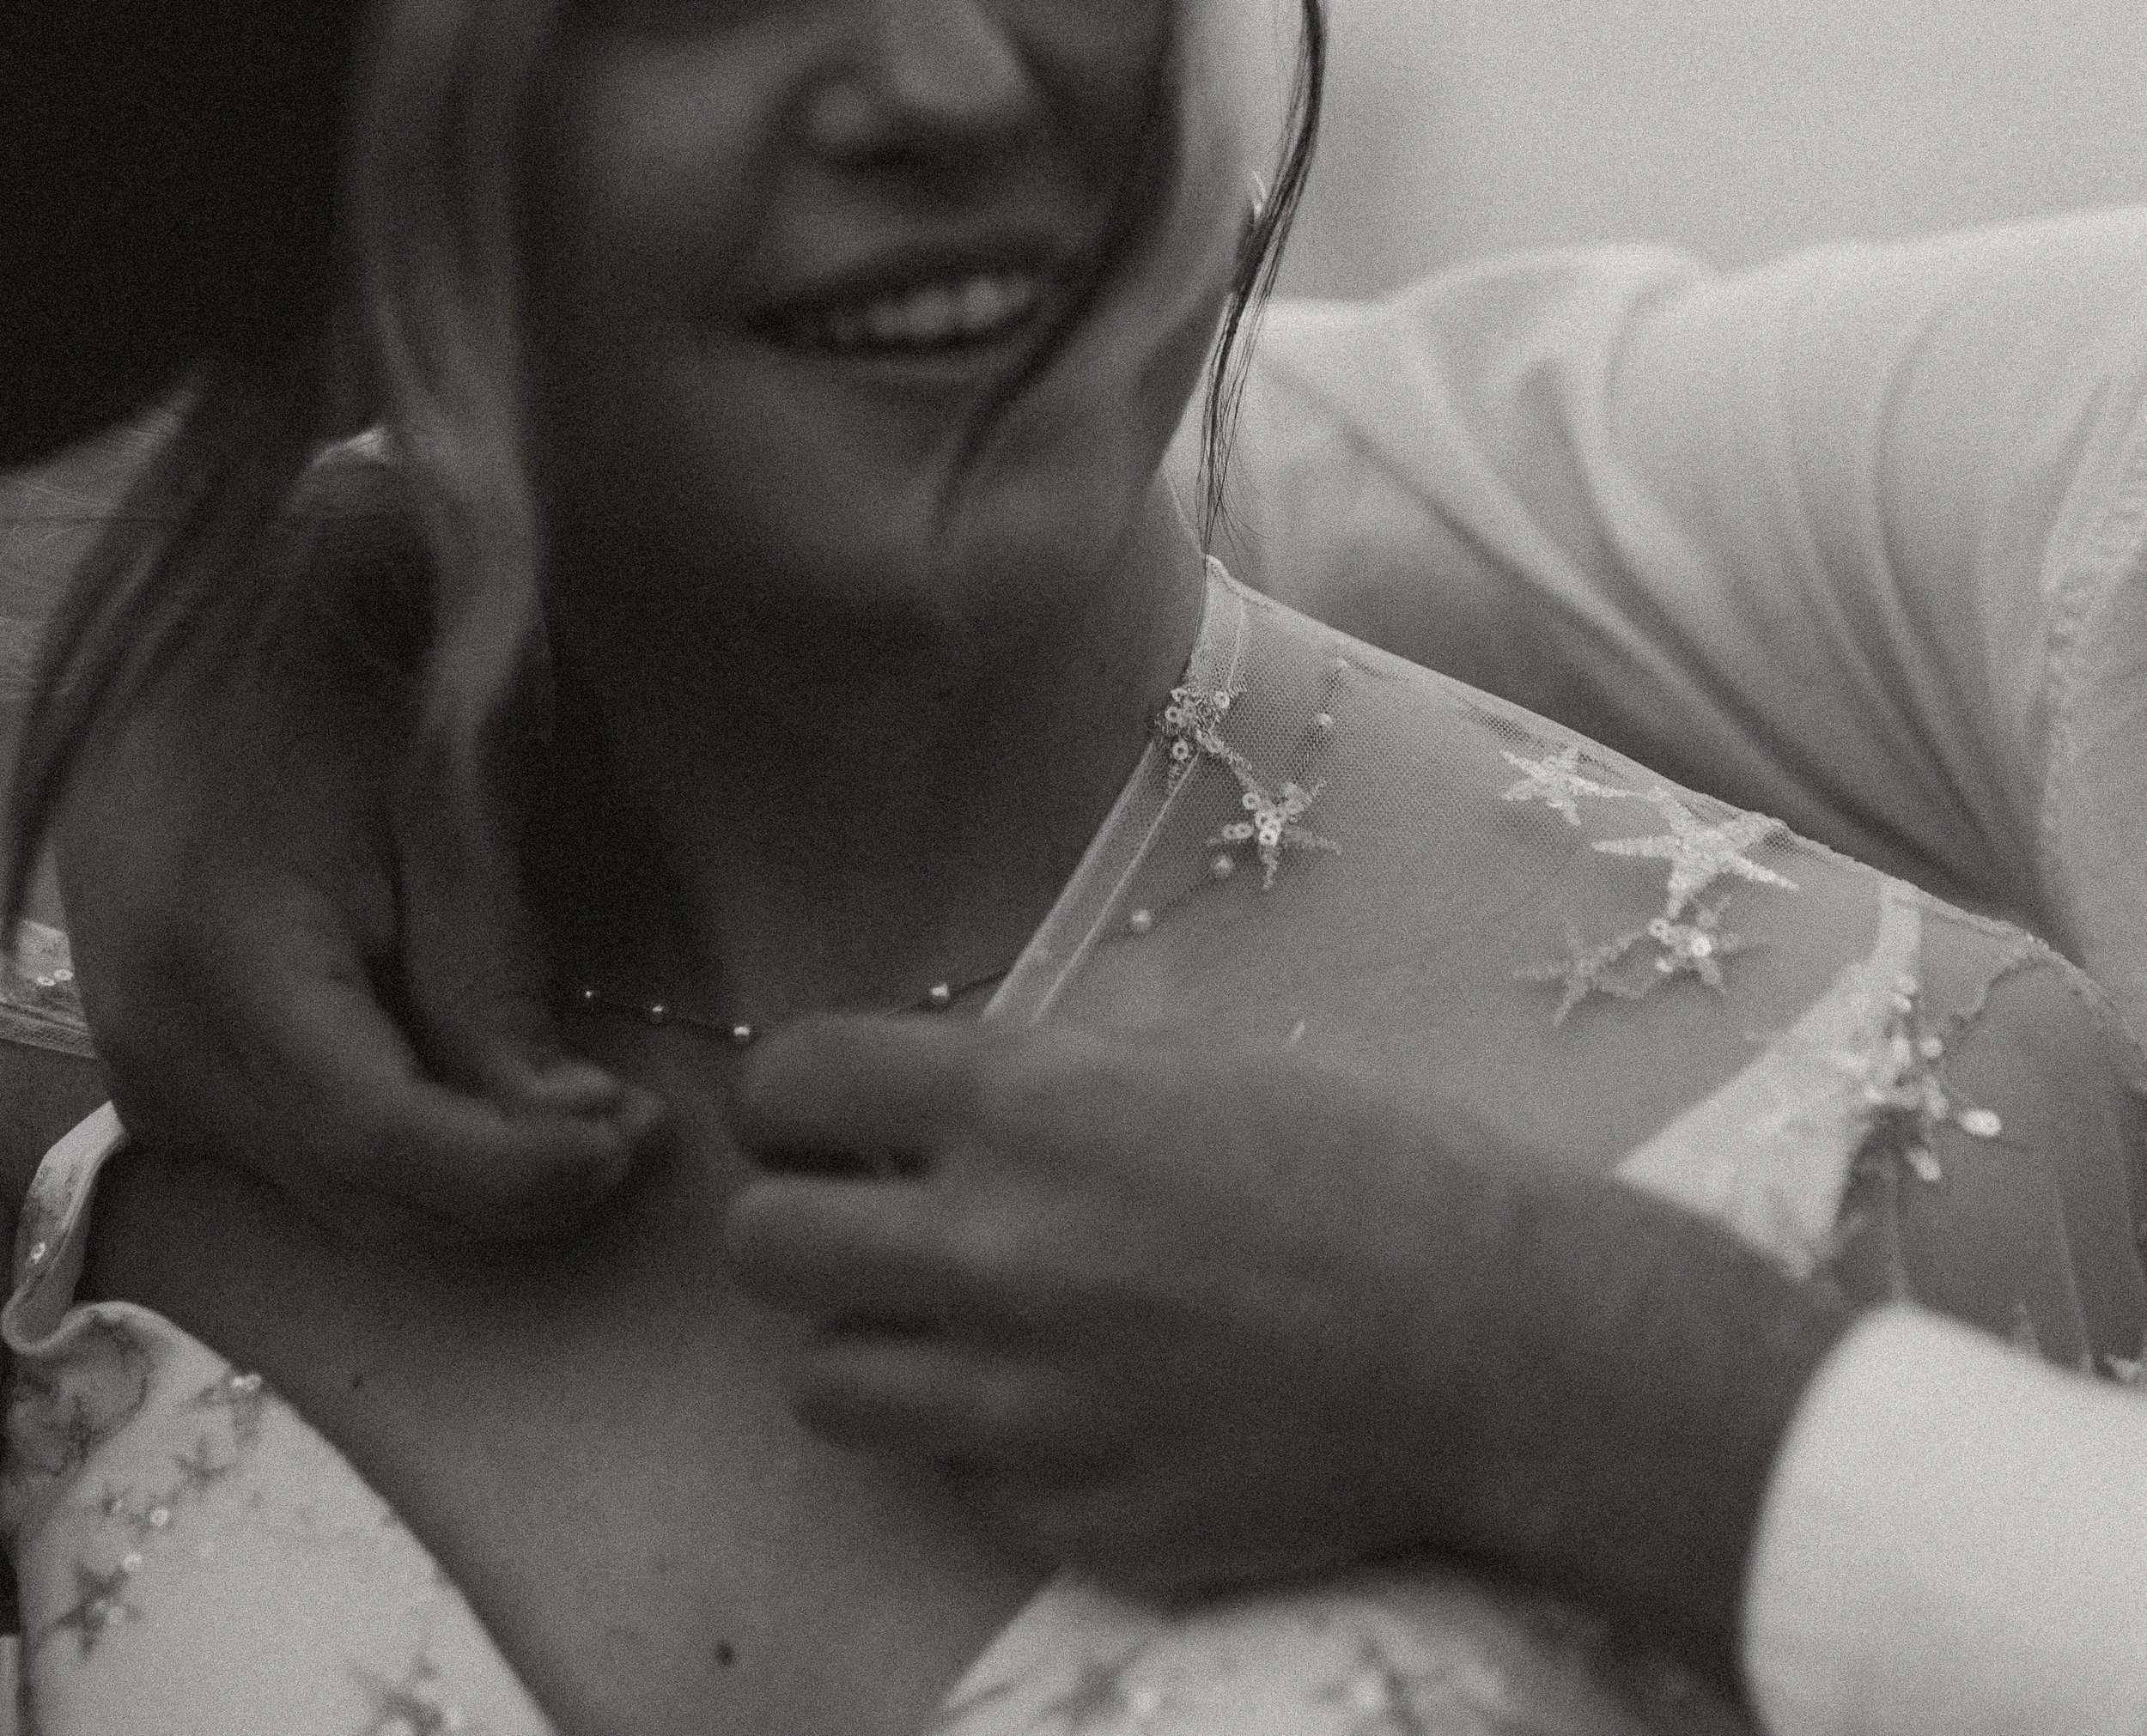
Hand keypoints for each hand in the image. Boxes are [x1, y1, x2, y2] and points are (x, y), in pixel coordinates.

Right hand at [53, 498, 659, 1243]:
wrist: (191, 639)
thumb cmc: (332, 684)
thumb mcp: (442, 804)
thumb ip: (492, 974)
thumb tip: (572, 1127)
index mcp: (218, 959)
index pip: (377, 1138)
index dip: (515, 1171)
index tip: (634, 1140)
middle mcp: (157, 1040)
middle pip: (358, 1192)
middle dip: (513, 1188)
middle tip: (638, 1132)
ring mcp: (145, 1066)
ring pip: (333, 1194)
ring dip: (470, 1181)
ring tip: (588, 1115)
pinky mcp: (162, 1072)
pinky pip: (298, 1160)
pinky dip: (410, 1153)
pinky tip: (488, 1096)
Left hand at [728, 1016, 1853, 1683]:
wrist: (1494, 1341)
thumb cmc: (1363, 1170)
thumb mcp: (1186, 1069)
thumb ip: (1030, 1087)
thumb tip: (914, 1109)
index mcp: (1025, 1107)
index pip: (792, 1082)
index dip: (790, 1097)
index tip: (817, 1119)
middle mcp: (994, 1251)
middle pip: (764, 1247)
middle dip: (799, 1227)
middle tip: (863, 1230)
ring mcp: (1022, 1402)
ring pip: (822, 1385)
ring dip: (873, 1349)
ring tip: (959, 1333)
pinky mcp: (1065, 1517)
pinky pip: (953, 1479)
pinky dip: (986, 1445)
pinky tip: (1076, 1407)